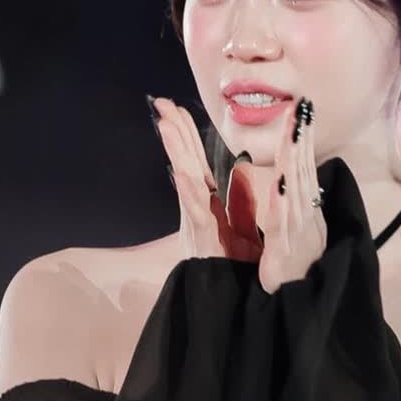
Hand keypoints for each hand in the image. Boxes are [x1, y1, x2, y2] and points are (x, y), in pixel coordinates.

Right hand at [151, 98, 262, 262]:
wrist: (233, 297)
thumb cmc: (237, 263)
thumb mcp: (240, 224)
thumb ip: (237, 199)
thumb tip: (239, 170)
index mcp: (209, 203)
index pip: (196, 161)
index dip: (187, 135)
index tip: (177, 108)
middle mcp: (198, 209)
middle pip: (186, 162)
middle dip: (174, 133)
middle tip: (160, 104)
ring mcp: (197, 223)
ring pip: (186, 180)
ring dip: (176, 153)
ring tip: (165, 125)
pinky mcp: (202, 240)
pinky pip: (195, 212)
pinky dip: (188, 191)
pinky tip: (181, 172)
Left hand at [256, 97, 327, 294]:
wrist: (297, 305)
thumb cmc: (294, 269)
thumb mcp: (293, 230)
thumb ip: (290, 202)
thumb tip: (290, 176)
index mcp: (304, 210)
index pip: (303, 167)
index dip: (303, 139)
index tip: (302, 110)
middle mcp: (306, 216)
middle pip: (304, 171)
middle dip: (302, 138)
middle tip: (303, 107)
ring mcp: (298, 232)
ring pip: (297, 190)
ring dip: (296, 160)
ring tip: (295, 132)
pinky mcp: (285, 251)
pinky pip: (282, 223)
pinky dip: (282, 202)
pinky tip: (280, 182)